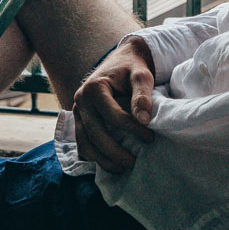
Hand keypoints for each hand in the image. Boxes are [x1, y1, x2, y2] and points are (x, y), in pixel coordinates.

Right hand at [72, 38, 157, 173]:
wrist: (122, 60)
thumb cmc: (132, 68)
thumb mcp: (141, 76)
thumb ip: (142, 96)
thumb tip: (144, 120)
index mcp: (94, 88)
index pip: (112, 116)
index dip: (132, 130)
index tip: (150, 137)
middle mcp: (81, 100)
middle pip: (95, 134)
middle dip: (114, 152)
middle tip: (133, 163)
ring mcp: (78, 111)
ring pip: (84, 143)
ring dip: (102, 160)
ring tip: (121, 168)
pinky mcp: (80, 120)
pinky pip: (82, 143)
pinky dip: (93, 156)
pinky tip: (109, 163)